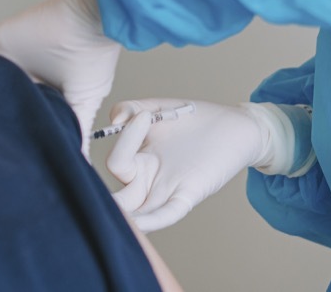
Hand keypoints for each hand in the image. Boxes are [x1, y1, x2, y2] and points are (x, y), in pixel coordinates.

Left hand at [0, 0, 119, 156]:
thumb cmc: (92, 59)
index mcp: (42, 85)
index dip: (9, 122)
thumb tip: (80, 164)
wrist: (87, 23)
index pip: (17, 106)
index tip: (4, 144)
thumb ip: (75, 130)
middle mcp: (23, 70)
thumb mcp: (84, 104)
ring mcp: (8, 54)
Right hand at [105, 98, 295, 231]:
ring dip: (124, 216)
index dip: (124, 141)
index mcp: (139, 160)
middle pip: (118, 200)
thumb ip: (131, 107)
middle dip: (103, 204)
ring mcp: (167, 190)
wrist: (235, 126)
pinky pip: (166, 213)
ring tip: (112, 213)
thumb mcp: (159, 108)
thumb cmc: (197, 119)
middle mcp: (149, 180)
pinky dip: (151, 220)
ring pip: (136, 213)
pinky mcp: (188, 195)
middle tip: (94, 196)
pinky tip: (138, 222)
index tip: (140, 116)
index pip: (117, 163)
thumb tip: (114, 120)